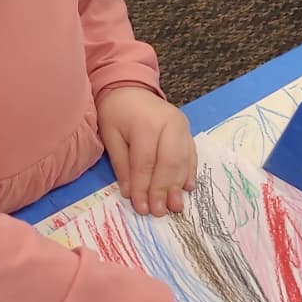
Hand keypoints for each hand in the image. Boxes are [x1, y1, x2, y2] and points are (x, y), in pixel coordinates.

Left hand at [98, 85, 195, 216]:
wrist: (130, 89)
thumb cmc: (116, 113)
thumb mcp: (111, 136)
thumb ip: (121, 164)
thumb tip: (129, 193)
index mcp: (146, 123)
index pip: (145, 162)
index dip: (143, 187)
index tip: (141, 208)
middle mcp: (169, 123)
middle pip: (169, 162)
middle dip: (163, 189)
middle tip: (159, 212)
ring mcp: (182, 126)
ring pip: (183, 160)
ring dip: (178, 185)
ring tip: (174, 206)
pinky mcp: (188, 130)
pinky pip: (191, 154)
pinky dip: (189, 172)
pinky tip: (186, 188)